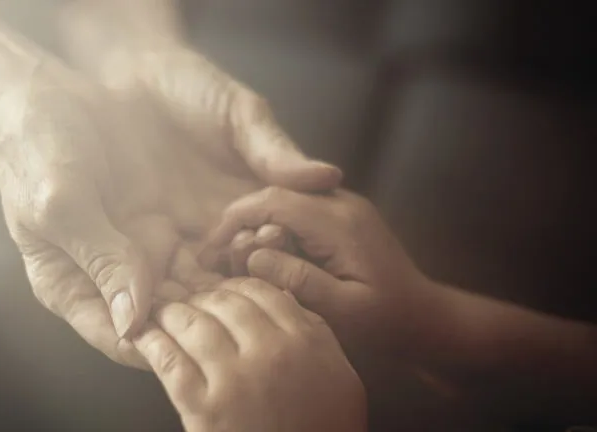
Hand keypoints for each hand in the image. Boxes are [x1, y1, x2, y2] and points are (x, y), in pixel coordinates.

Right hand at [0, 55, 339, 367]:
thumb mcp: (60, 203)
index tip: (208, 342)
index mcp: (70, 287)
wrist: (50, 92)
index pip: (121, 338)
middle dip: (208, 321)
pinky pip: (204, 250)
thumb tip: (132, 321)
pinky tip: (262, 246)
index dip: (165, 346)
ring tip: (265, 284)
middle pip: (165, 320)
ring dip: (226, 289)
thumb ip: (99, 258)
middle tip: (252, 315)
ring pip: (192, 288)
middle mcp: (110, 278)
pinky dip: (232, 252)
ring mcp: (141, 250)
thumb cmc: (35, 148)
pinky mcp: (166, 221)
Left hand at [133, 278, 366, 431]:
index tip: (220, 289)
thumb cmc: (326, 429)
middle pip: (223, 303)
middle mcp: (270, 353)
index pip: (260, 292)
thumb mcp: (340, 377)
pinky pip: (170, 362)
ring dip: (172, 313)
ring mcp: (235, 380)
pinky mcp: (204, 409)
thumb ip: (316, 333)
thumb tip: (282, 296)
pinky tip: (142, 335)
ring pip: (193, 325)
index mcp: (305, 341)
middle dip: (200, 295)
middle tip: (186, 296)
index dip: (233, 285)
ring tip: (161, 311)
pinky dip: (152, 343)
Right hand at [203, 187, 433, 357]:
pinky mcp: (341, 219)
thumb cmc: (387, 321)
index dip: (234, 219)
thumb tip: (253, 257)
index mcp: (338, 222)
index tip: (209, 248)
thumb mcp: (342, 309)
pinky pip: (297, 214)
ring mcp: (342, 208)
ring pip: (283, 202)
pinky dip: (272, 231)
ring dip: (255, 227)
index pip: (273, 200)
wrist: (426, 317)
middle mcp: (340, 203)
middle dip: (240, 222)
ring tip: (233, 261)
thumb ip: (298, 280)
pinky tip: (260, 259)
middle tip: (215, 257)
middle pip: (274, 195)